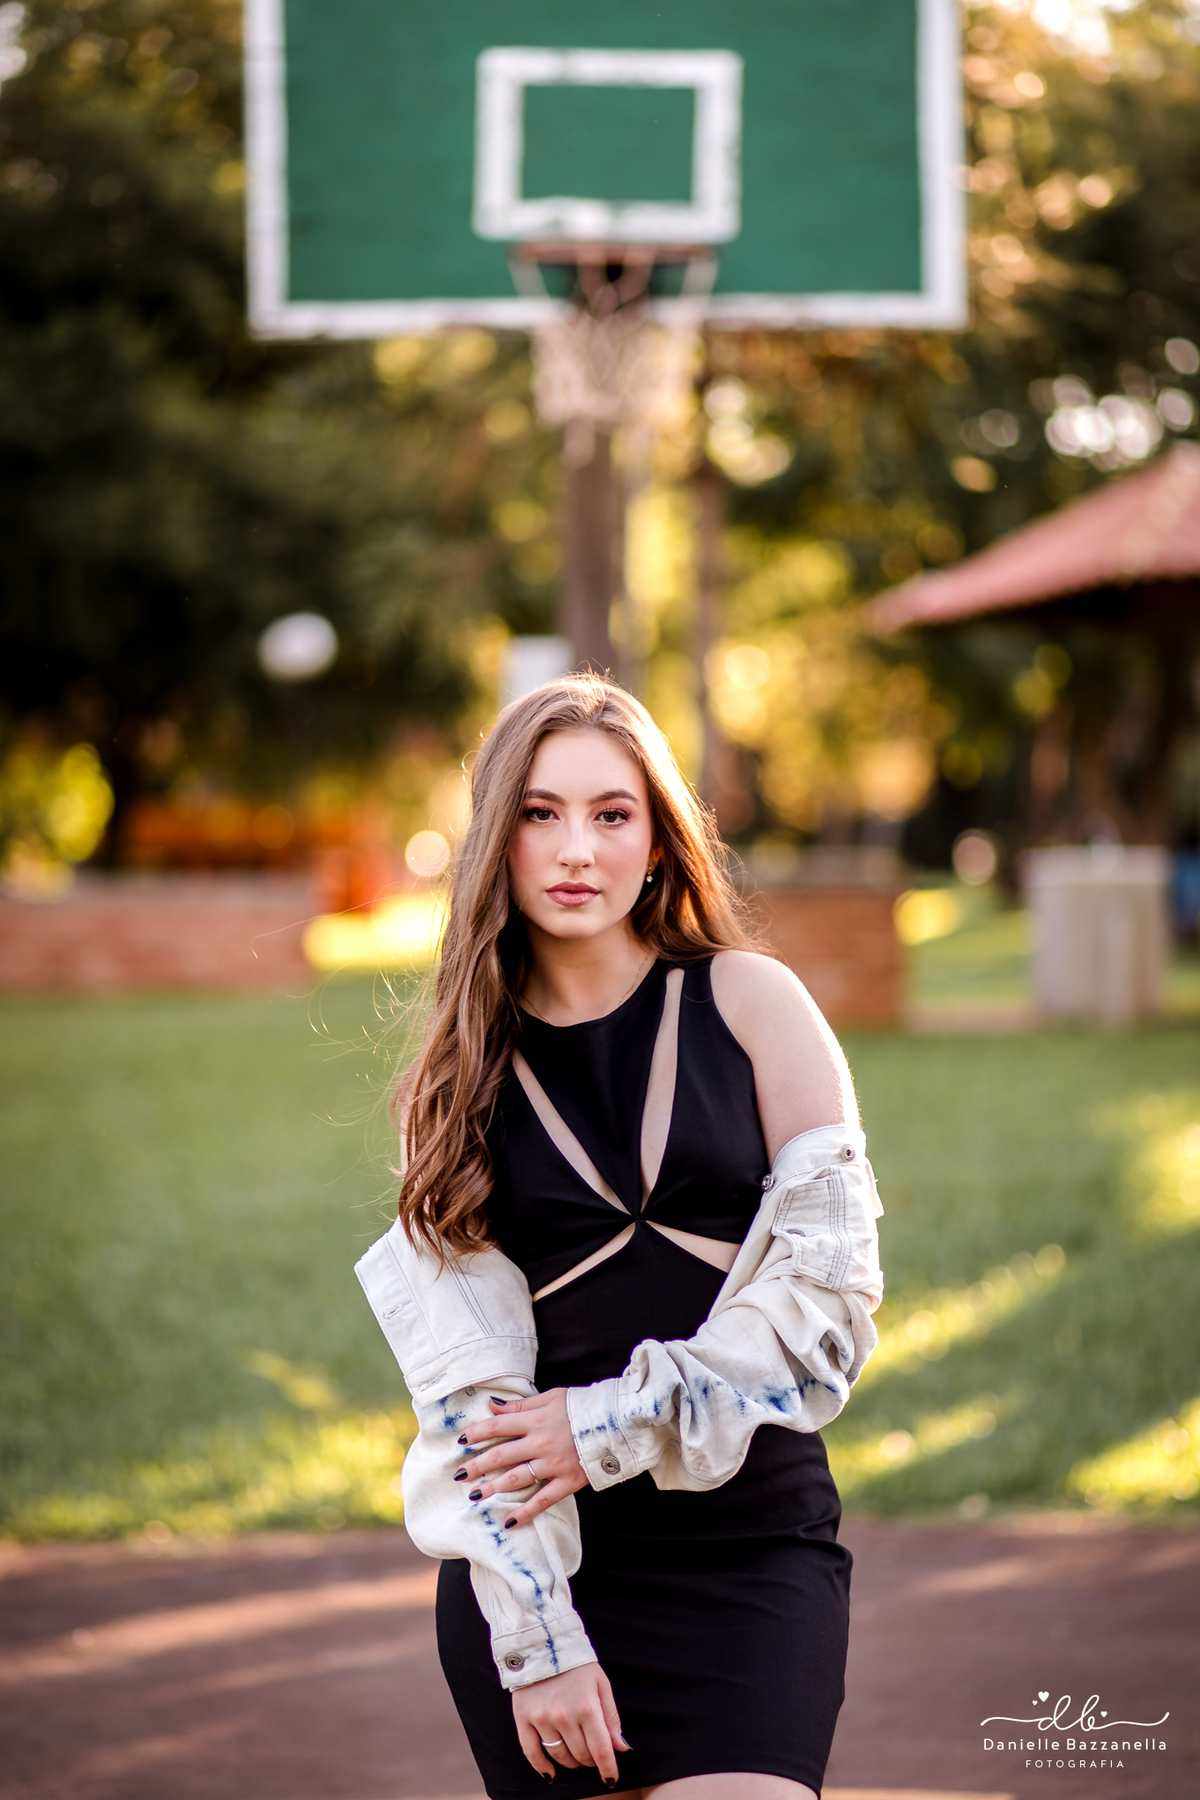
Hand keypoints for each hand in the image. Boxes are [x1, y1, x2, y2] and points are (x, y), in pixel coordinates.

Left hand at [456, 1390, 586, 1525]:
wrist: (615, 1422)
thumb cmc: (581, 1407)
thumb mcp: (551, 1397)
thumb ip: (521, 1406)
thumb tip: (492, 1405)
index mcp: (535, 1420)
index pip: (498, 1426)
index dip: (477, 1433)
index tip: (461, 1441)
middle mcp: (540, 1443)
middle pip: (501, 1455)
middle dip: (477, 1465)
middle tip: (459, 1475)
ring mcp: (553, 1464)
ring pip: (516, 1479)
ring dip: (493, 1488)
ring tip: (474, 1496)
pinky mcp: (567, 1481)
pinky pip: (543, 1500)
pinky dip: (525, 1512)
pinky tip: (508, 1522)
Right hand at [512, 1661, 629, 1781]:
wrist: (542, 1642)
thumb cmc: (576, 1664)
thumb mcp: (601, 1684)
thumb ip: (611, 1718)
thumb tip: (621, 1748)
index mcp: (587, 1707)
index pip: (601, 1750)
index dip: (609, 1769)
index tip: (612, 1778)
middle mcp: (564, 1716)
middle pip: (581, 1755)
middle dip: (591, 1761)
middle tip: (593, 1755)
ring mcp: (542, 1719)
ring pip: (560, 1756)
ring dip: (571, 1762)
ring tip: (576, 1756)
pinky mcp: (523, 1719)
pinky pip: (531, 1752)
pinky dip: (542, 1767)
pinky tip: (550, 1773)